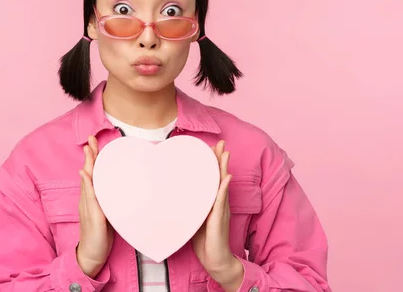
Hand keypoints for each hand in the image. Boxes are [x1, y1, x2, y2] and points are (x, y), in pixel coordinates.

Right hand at [76, 135, 113, 277]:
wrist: (91, 255)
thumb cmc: (101, 235)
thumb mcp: (108, 213)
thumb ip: (110, 200)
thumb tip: (120, 188)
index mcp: (92, 198)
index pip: (93, 174)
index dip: (94, 159)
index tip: (95, 143)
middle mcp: (88, 199)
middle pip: (88, 173)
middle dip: (90, 156)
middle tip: (91, 139)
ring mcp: (88, 206)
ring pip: (87, 181)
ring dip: (88, 164)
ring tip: (88, 150)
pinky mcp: (92, 215)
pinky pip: (88, 197)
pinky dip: (86, 184)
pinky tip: (85, 174)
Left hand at [192, 140, 243, 290]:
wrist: (215, 260)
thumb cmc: (204, 241)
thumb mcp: (193, 218)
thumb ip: (190, 206)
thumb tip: (176, 194)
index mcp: (211, 202)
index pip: (212, 178)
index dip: (211, 163)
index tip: (209, 147)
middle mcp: (217, 203)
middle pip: (220, 176)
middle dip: (220, 159)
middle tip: (221, 142)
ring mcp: (220, 210)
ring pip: (222, 185)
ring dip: (224, 168)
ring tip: (225, 153)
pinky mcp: (219, 219)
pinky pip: (222, 201)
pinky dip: (224, 188)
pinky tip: (226, 177)